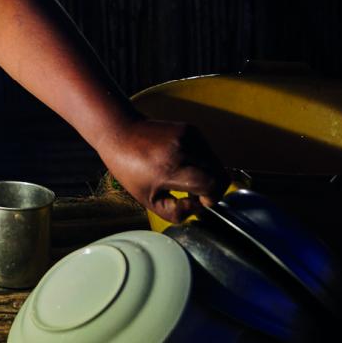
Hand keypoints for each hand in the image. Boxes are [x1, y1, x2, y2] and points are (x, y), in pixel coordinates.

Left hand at [99, 118, 227, 222]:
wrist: (120, 132)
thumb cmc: (130, 169)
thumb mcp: (148, 200)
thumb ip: (176, 213)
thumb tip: (198, 207)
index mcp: (169, 170)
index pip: (212, 184)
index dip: (212, 197)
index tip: (199, 201)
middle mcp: (182, 150)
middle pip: (220, 174)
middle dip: (214, 188)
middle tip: (195, 192)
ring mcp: (188, 136)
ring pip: (217, 163)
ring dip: (209, 174)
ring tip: (188, 178)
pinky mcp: (191, 129)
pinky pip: (209, 151)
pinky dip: (203, 162)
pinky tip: (185, 164)